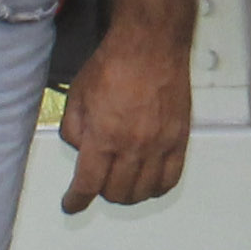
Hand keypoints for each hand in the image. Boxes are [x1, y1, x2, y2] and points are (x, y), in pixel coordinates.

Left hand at [59, 37, 192, 211]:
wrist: (150, 45)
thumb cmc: (114, 64)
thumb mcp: (77, 95)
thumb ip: (72, 128)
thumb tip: (79, 148)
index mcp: (103, 137)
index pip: (87, 185)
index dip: (76, 201)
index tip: (71, 204)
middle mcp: (132, 146)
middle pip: (116, 192)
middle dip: (101, 193)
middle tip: (97, 183)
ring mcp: (159, 145)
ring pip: (143, 191)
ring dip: (129, 194)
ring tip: (122, 184)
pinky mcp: (178, 139)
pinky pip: (171, 178)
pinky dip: (157, 188)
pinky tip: (149, 183)